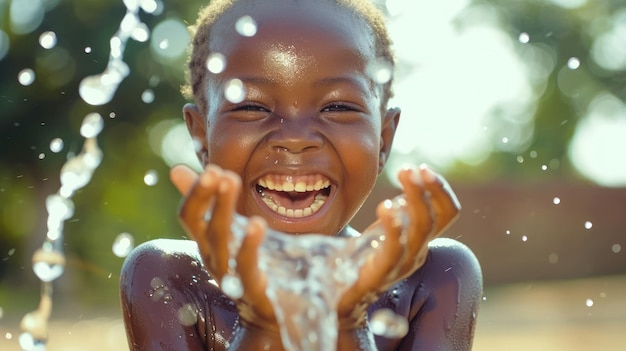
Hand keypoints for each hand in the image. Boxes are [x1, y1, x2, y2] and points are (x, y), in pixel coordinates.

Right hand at [170, 164, 276, 326]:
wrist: (264, 310)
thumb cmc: (243, 264)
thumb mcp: (225, 229)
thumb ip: (205, 200)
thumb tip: (175, 169)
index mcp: (207, 243)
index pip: (190, 217)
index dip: (196, 193)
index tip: (211, 168)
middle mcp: (214, 258)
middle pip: (205, 227)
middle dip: (208, 197)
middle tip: (218, 171)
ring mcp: (231, 276)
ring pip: (222, 242)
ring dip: (224, 210)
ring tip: (232, 181)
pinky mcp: (252, 289)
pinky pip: (246, 266)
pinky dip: (249, 244)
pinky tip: (256, 222)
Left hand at [336, 165, 460, 324]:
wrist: (339, 295)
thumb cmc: (361, 259)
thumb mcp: (385, 228)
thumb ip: (401, 210)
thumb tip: (412, 181)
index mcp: (420, 240)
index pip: (447, 213)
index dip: (441, 189)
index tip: (424, 168)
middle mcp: (416, 253)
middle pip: (434, 218)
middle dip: (426, 188)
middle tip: (410, 167)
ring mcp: (401, 266)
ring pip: (420, 230)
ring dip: (415, 198)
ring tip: (404, 175)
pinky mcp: (379, 275)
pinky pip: (394, 249)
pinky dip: (394, 225)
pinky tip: (385, 205)